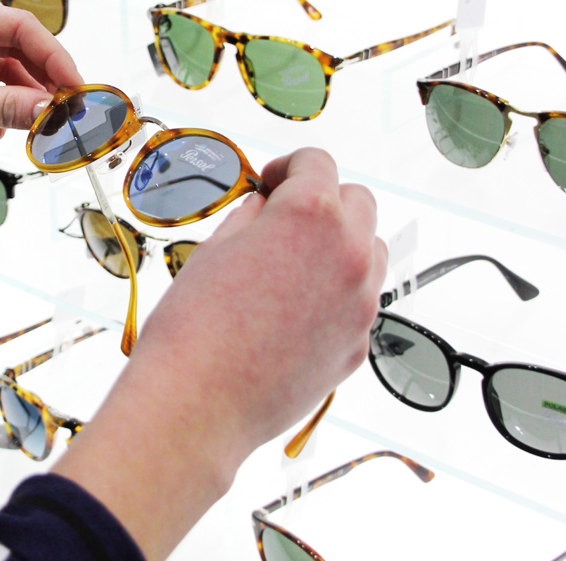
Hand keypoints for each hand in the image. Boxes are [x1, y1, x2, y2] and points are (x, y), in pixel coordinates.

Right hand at [52, 148, 385, 560]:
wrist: (198, 404)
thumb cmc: (194, 329)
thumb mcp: (215, 248)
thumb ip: (253, 218)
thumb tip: (267, 209)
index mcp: (310, 215)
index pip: (318, 162)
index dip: (289, 166)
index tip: (273, 180)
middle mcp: (348, 253)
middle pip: (358, 201)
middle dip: (323, 200)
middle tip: (284, 216)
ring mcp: (360, 303)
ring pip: (370, 250)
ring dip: (341, 244)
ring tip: (294, 263)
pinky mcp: (358, 345)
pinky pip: (360, 301)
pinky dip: (337, 294)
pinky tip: (293, 310)